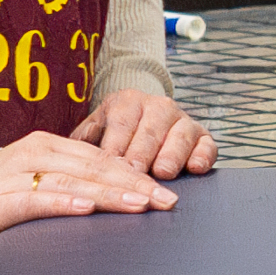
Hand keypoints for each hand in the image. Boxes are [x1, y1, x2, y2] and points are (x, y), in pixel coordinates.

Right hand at [0, 130, 177, 249]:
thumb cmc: (2, 193)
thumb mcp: (44, 178)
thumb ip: (78, 180)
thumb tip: (129, 191)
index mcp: (50, 145)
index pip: (102, 158)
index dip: (137, 174)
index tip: (167, 192)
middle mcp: (34, 154)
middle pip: (93, 169)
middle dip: (133, 185)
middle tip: (166, 201)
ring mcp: (14, 175)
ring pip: (70, 182)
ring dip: (107, 194)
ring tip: (137, 204)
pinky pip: (34, 200)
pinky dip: (61, 204)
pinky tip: (84, 208)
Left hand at [74, 82, 215, 181]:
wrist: (145, 123)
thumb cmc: (114, 135)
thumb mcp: (94, 130)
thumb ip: (82, 139)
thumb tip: (66, 151)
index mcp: (128, 102)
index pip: (122, 122)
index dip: (115, 144)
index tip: (107, 165)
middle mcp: (159, 106)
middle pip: (151, 130)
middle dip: (142, 153)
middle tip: (133, 172)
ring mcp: (184, 121)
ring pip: (181, 135)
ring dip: (171, 154)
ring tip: (162, 172)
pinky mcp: (204, 137)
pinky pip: (208, 145)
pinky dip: (203, 156)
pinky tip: (195, 168)